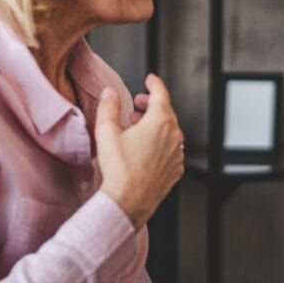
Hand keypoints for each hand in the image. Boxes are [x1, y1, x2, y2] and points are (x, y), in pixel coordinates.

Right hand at [95, 74, 184, 228]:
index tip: (150, 80)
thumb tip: (110, 93)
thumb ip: (108, 107)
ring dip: (155, 125)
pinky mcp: (175, 170)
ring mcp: (177, 154)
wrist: (128, 202)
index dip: (154, 84)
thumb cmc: (119, 170)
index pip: (161, 94)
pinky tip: (145, 149)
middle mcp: (174, 136)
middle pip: (166, 112)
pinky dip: (160, 143)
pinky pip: (170, 149)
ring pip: (169, 131)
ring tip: (137, 127)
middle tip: (138, 104)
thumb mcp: (107, 132)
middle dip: (151, 105)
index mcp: (160, 122)